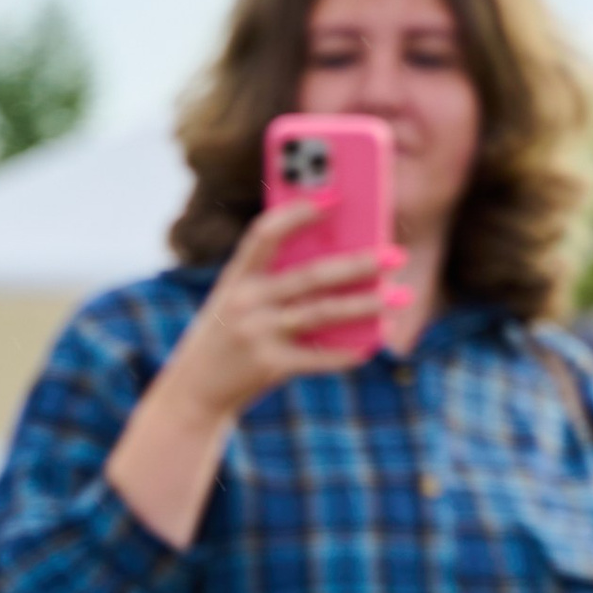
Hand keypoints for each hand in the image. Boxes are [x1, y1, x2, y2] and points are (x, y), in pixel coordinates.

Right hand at [160, 195, 410, 430]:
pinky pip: (317, 358)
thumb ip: (275, 282)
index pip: (265, 233)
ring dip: (366, 304)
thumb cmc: (226, 337)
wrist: (193, 392)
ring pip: (322, 312)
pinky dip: (347, 353)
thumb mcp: (238, 302)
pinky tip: (372, 344)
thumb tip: (341, 266)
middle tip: (395, 254)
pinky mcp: (268, 366)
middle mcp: (246, 302)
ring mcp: (257, 335)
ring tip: (399, 296)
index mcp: (237, 277)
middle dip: (357, 263)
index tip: (333, 200)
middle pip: (311, 275)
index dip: (297, 214)